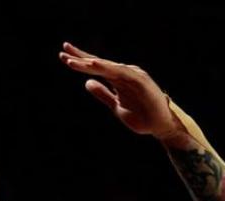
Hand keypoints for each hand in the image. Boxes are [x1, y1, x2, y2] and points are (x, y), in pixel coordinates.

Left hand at [59, 42, 181, 139]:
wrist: (160, 126)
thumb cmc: (141, 116)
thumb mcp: (116, 106)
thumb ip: (103, 94)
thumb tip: (87, 82)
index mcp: (118, 79)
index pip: (96, 68)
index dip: (81, 62)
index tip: (64, 56)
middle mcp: (125, 74)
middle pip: (100, 64)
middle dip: (81, 57)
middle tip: (64, 49)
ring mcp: (133, 76)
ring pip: (108, 67)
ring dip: (90, 63)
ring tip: (73, 60)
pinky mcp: (141, 81)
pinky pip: (121, 73)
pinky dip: (108, 68)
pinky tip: (95, 64)